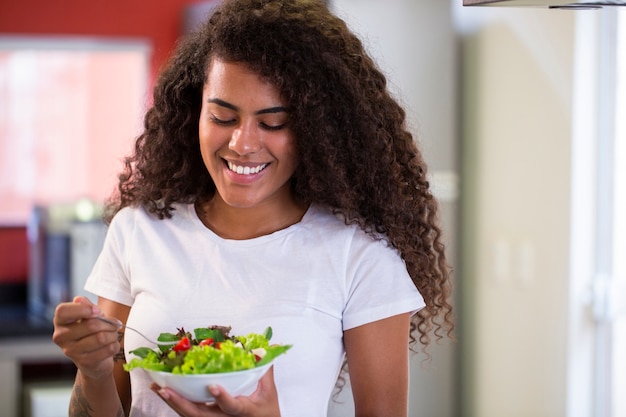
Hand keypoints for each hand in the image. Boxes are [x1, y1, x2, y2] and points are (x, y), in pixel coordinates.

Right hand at [52, 296, 121, 379]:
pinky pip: (108, 349)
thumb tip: (79, 300)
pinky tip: (112, 344)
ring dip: (113, 334)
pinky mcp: (84, 362)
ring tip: (113, 334)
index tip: (97, 311)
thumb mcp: (88, 316)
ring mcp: (71, 351)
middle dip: (109, 323)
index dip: (83, 309)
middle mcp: (61, 337)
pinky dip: (115, 345)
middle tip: (114, 324)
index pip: (63, 311)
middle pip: (91, 325)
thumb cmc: (91, 333)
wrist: (94, 360)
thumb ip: (86, 306)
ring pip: (101, 338)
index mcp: (60, 322)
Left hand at [152, 366, 279, 416]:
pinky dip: (176, 402)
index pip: (231, 407)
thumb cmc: (266, 412)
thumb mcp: (269, 392)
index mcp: (243, 411)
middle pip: (199, 415)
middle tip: (165, 389)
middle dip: (181, 403)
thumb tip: (271, 347)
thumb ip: (266, 369)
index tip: (213, 387)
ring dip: (173, 402)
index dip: (222, 398)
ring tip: (158, 388)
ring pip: (190, 415)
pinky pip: (189, 412)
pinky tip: (165, 392)